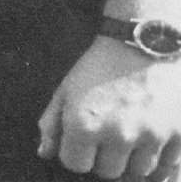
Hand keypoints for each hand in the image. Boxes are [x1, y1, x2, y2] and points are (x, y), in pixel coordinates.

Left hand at [38, 39, 180, 179]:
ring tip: (131, 135)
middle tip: (108, 137)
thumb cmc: (101, 66)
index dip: (77, 154)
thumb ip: (52, 124)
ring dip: (132, 160)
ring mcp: (151, 137)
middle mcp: (117, 135)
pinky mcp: (179, 136)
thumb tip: (44, 153)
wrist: (146, 44)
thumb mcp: (67, 89)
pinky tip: (152, 144)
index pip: (75, 165)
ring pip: (138, 173)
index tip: (83, 141)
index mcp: (84, 124)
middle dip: (104, 158)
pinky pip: (168, 168)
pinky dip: (159, 162)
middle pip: (108, 173)